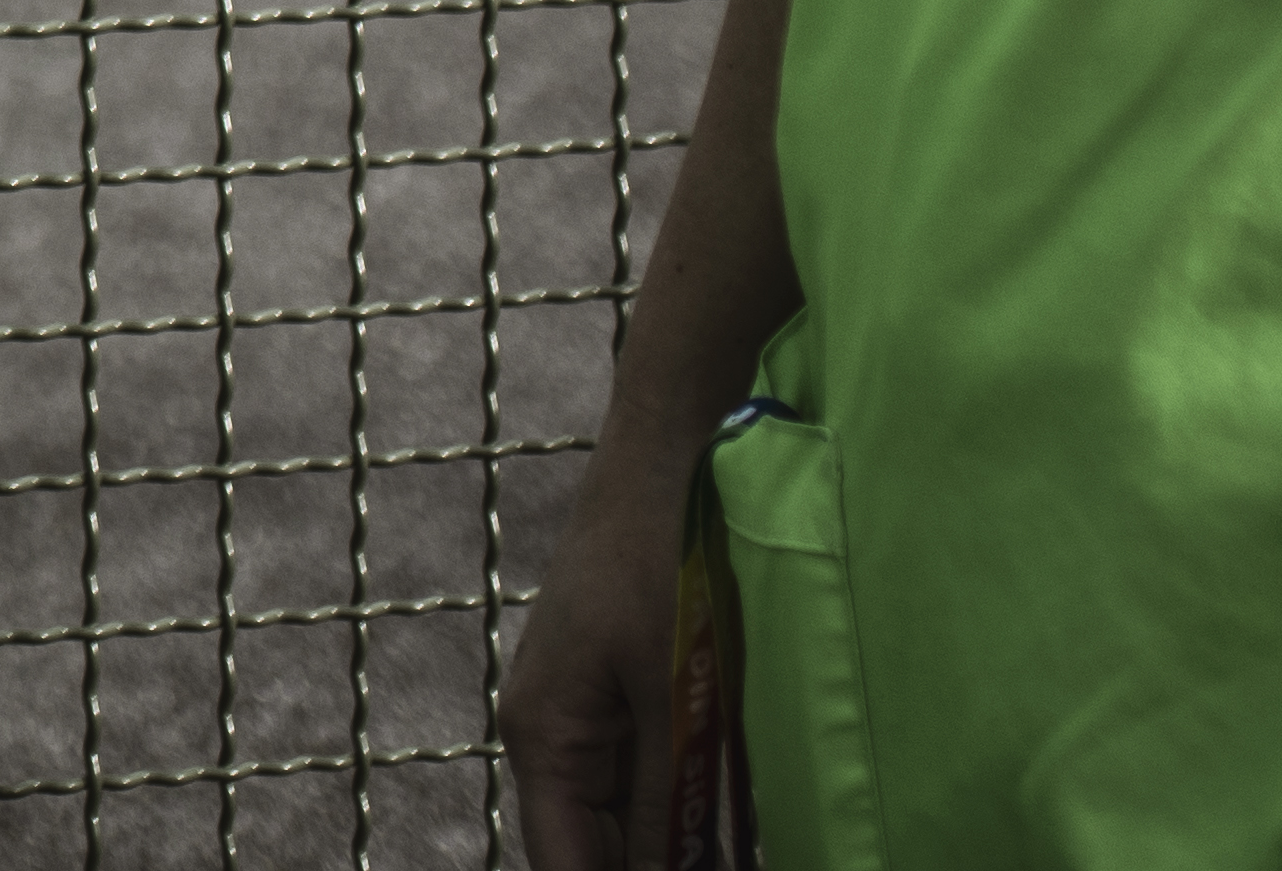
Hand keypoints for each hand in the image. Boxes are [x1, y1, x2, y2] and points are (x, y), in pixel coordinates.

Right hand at [494, 432, 711, 870]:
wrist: (670, 452)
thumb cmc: (664, 559)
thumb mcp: (672, 695)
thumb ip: (665, 802)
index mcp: (546, 739)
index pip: (565, 868)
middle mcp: (555, 735)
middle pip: (593, 848)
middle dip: (656, 865)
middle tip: (722, 856)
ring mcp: (589, 713)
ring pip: (628, 817)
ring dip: (677, 842)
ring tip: (728, 839)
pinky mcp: (626, 691)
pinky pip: (650, 775)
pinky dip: (690, 805)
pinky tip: (734, 823)